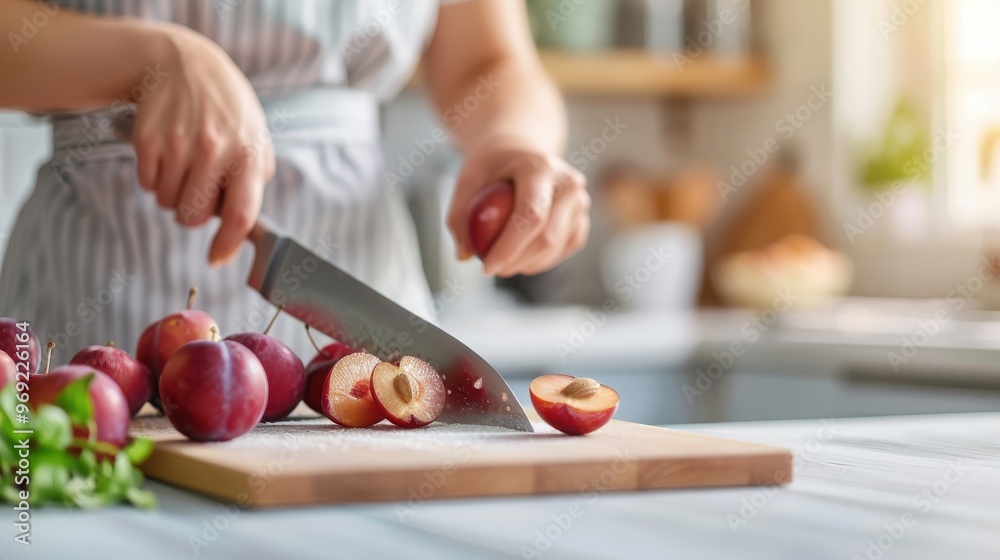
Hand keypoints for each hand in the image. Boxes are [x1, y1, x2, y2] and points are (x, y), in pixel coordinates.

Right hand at [133, 26, 274, 265]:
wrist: (185, 65)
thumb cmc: (228, 112)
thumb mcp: (256, 139)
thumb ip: (255, 182)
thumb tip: (243, 228)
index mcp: (248, 154)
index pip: (241, 215)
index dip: (228, 244)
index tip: (217, 258)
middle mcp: (215, 150)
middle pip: (194, 218)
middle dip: (194, 215)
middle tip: (198, 191)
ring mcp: (179, 144)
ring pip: (168, 204)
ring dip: (174, 195)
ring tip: (186, 165)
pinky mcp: (148, 139)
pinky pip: (147, 184)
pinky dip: (156, 179)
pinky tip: (168, 154)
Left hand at [448, 138, 589, 276]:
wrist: (519, 150)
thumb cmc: (492, 166)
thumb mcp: (467, 180)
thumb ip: (460, 216)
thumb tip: (463, 255)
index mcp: (540, 167)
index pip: (531, 215)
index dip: (510, 247)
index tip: (487, 267)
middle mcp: (568, 182)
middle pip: (548, 236)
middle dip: (517, 261)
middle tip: (493, 269)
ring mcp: (580, 200)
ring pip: (557, 247)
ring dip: (528, 264)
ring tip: (504, 261)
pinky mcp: (582, 217)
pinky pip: (565, 248)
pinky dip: (542, 261)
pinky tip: (522, 257)